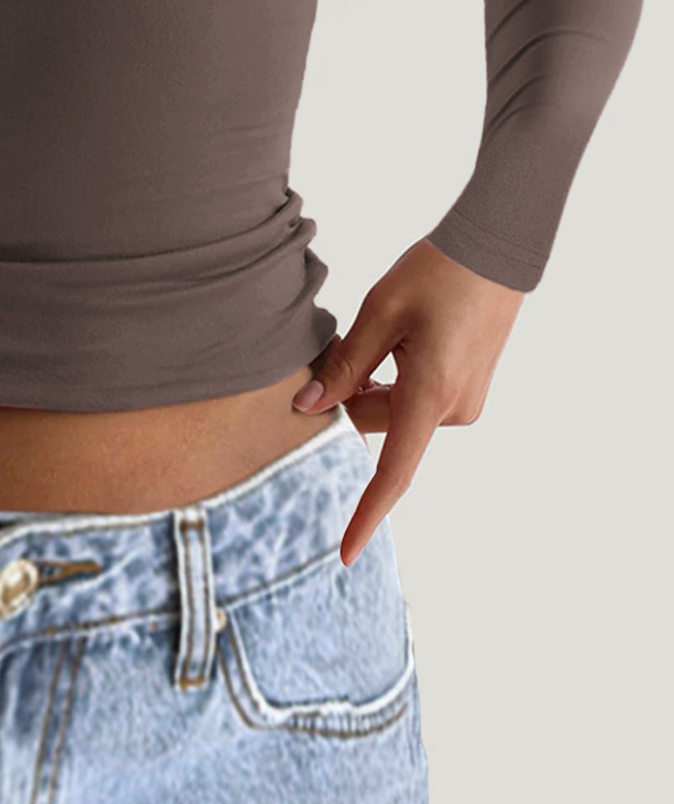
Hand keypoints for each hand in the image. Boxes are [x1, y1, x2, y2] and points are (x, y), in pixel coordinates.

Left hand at [290, 238, 525, 564]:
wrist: (495, 249)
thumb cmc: (437, 272)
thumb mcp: (380, 311)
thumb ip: (344, 364)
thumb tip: (307, 407)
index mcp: (431, 394)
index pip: (393, 471)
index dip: (365, 515)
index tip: (345, 554)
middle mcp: (453, 409)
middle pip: (377, 425)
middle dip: (348, 399)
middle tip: (334, 347)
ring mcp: (463, 402)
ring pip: (393, 413)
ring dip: (370, 386)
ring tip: (376, 333)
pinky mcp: (466, 390)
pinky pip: (413, 401)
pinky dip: (391, 382)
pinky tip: (397, 340)